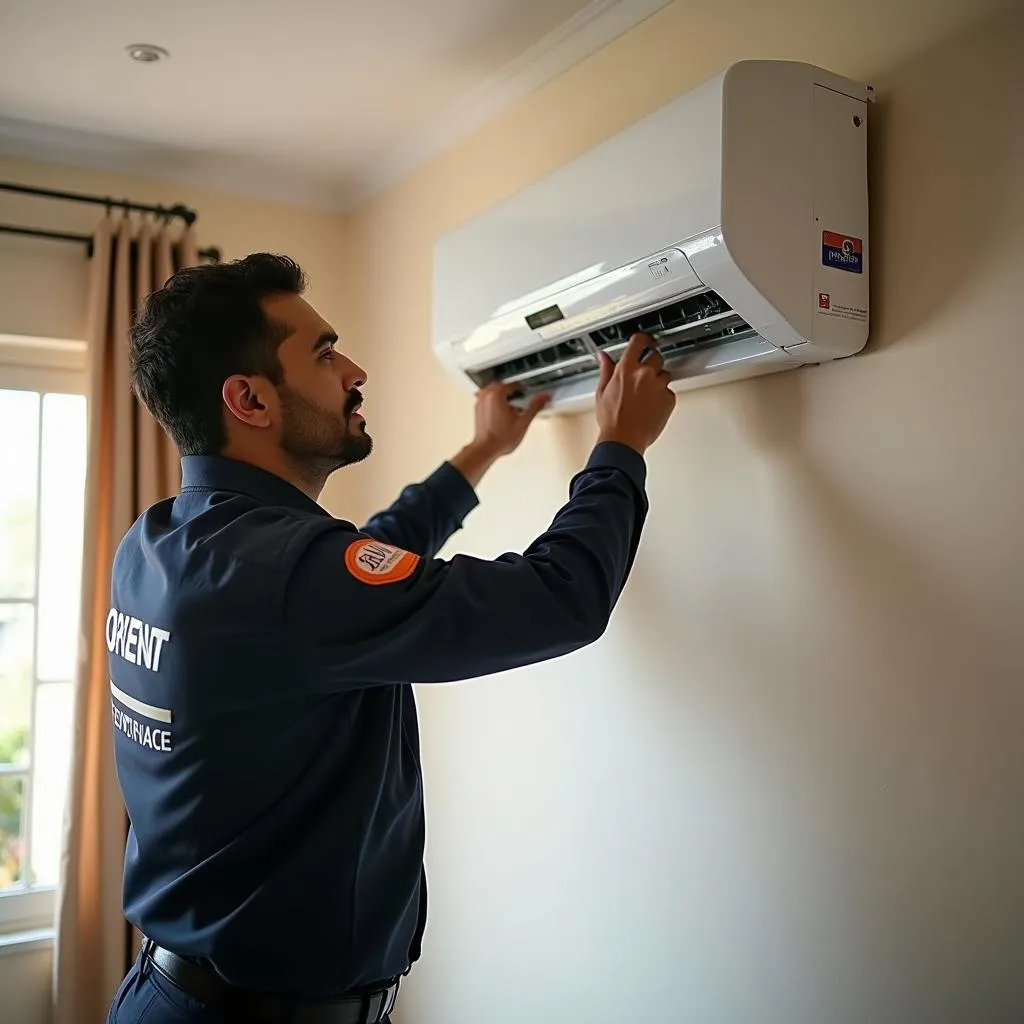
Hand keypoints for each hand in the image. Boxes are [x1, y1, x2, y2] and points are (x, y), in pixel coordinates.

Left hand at [471, 381, 549, 457]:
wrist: (486, 449)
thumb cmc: (500, 438)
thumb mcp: (523, 422)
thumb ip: (534, 407)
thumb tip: (544, 397)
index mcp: (497, 395)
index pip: (512, 384)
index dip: (523, 388)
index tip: (528, 392)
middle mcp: (486, 396)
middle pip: (501, 384)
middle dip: (511, 389)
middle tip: (520, 396)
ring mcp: (480, 403)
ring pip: (492, 390)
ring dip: (502, 394)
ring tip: (511, 404)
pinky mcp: (478, 410)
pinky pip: (486, 398)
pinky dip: (494, 400)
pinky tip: (501, 410)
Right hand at [594, 333, 675, 453]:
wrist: (624, 439)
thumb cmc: (612, 419)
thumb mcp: (602, 391)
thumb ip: (606, 370)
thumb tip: (603, 357)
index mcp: (626, 368)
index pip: (639, 341)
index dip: (644, 339)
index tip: (647, 340)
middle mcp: (645, 374)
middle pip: (656, 356)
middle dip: (651, 363)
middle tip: (644, 376)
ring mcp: (659, 386)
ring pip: (665, 374)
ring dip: (658, 380)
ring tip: (646, 395)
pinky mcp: (669, 399)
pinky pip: (669, 392)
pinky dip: (663, 396)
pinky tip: (651, 406)